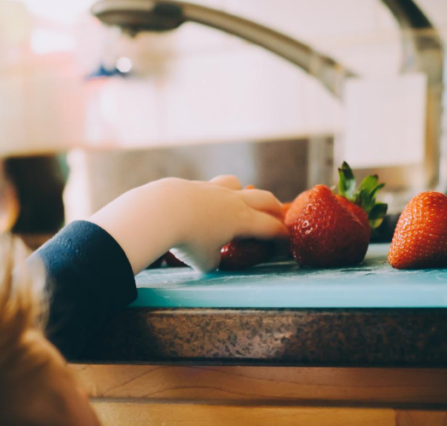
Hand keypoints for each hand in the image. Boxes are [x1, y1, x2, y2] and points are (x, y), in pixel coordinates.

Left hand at [87, 176, 287, 273]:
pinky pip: (211, 187)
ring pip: (237, 184)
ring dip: (244, 193)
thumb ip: (214, 261)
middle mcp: (233, 201)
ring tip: (240, 204)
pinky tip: (204, 206)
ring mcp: (213, 189)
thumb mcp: (205, 262)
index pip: (271, 227)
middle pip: (264, 198)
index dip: (282, 237)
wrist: (160, 211)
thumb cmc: (187, 240)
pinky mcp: (193, 185)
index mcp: (242, 220)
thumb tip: (212, 259)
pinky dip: (214, 196)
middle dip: (274, 209)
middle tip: (278, 218)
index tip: (286, 243)